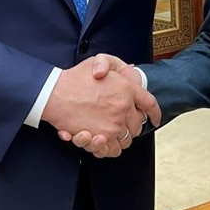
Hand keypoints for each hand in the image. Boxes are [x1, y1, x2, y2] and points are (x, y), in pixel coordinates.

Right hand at [43, 56, 157, 157]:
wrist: (54, 94)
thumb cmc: (75, 78)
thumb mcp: (99, 60)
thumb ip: (115, 65)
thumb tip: (129, 70)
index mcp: (127, 89)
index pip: (150, 104)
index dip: (155, 113)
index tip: (155, 118)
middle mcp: (124, 108)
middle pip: (137, 125)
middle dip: (132, 126)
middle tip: (121, 122)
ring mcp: (114, 125)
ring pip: (126, 140)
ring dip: (120, 138)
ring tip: (109, 132)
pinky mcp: (101, 138)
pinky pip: (112, 149)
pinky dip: (108, 148)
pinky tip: (101, 140)